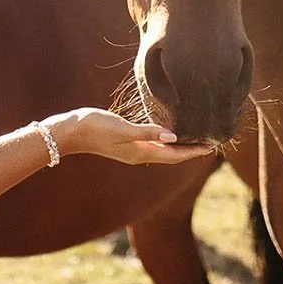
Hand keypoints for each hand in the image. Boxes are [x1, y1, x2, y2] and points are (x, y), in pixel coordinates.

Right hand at [49, 108, 217, 165]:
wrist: (70, 132)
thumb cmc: (95, 127)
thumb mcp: (122, 128)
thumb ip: (147, 132)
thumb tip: (173, 138)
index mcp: (140, 153)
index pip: (174, 155)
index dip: (193, 151)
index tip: (212, 147)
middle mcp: (138, 154)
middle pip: (171, 155)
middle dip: (190, 151)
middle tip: (209, 143)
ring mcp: (130, 150)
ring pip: (162, 151)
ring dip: (178, 147)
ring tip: (193, 139)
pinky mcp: (124, 143)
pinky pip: (151, 145)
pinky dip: (163, 141)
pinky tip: (165, 134)